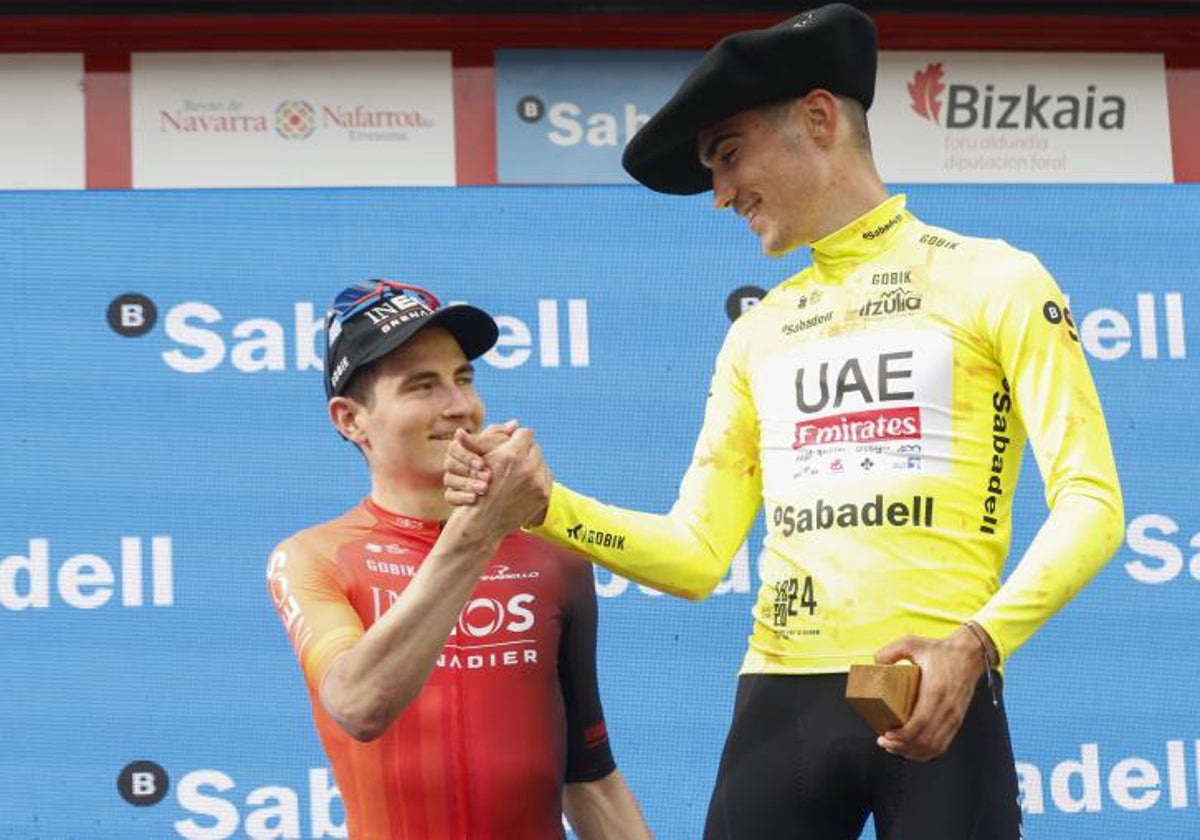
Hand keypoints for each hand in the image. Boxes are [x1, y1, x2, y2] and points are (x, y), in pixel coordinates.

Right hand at [443, 421, 515, 505]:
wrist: (499, 495)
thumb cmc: (500, 461)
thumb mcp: (499, 446)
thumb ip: (503, 436)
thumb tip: (515, 423)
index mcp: (460, 447)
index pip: (454, 447)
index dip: (468, 456)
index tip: (483, 463)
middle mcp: (452, 462)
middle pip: (450, 464)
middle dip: (470, 471)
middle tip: (487, 477)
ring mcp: (451, 480)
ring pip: (449, 480)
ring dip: (468, 484)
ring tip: (484, 489)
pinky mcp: (453, 497)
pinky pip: (450, 497)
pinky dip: (461, 498)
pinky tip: (474, 499)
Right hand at [455, 427, 550, 534]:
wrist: (483, 522)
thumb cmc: (478, 486)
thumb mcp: (482, 458)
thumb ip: (496, 436)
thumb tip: (515, 423)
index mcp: (512, 454)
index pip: (526, 433)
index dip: (518, 437)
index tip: (512, 443)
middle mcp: (528, 467)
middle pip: (535, 447)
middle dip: (526, 451)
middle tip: (515, 459)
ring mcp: (538, 482)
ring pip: (541, 462)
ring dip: (532, 464)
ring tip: (519, 472)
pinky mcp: (544, 495)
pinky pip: (546, 477)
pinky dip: (537, 478)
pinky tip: (525, 483)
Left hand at [872, 625, 987, 760]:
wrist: (970, 654)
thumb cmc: (940, 650)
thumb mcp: (912, 642)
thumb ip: (891, 650)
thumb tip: (875, 664)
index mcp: (935, 691)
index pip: (919, 723)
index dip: (902, 735)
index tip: (885, 735)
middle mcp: (947, 708)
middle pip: (925, 739)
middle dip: (901, 746)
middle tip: (883, 742)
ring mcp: (954, 717)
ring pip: (934, 746)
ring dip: (912, 751)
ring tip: (894, 747)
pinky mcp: (957, 721)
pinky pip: (943, 744)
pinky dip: (927, 753)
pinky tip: (912, 750)